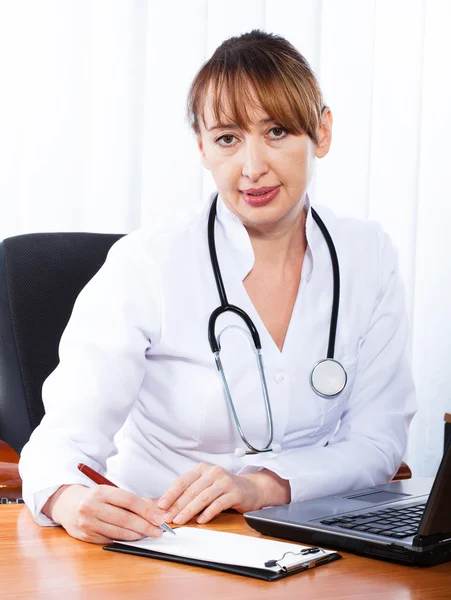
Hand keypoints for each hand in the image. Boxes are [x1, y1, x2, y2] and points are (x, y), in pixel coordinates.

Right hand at [42, 484, 167, 543]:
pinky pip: (111, 539)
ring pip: (119, 532)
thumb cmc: (96, 498)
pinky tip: (133, 537)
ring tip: (149, 534)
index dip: (146, 510)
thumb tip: (155, 511)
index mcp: (101, 492)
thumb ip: (131, 501)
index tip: (159, 518)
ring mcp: (87, 523)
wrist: (68, 505)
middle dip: (145, 526)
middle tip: (158, 530)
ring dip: (137, 535)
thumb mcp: (111, 492)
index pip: (129, 501)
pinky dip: (124, 539)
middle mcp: (92, 507)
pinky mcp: (86, 536)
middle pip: (125, 519)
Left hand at [157, 464, 290, 524]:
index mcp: (203, 469)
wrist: (251, 489)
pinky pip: (218, 504)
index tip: (161, 505)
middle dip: (177, 505)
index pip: (183, 480)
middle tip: (168, 517)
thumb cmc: (224, 488)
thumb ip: (190, 493)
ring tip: (180, 520)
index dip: (171, 493)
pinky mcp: (235, 493)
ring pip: (203, 497)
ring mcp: (225, 482)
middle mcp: (213, 472)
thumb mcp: (206, 485)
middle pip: (192, 490)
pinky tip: (200, 520)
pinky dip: (208, 513)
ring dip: (190, 510)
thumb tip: (168, 506)